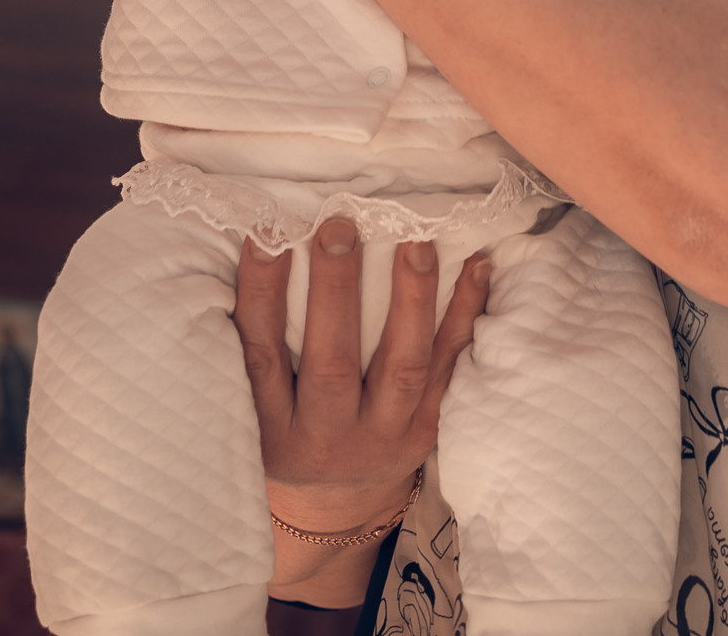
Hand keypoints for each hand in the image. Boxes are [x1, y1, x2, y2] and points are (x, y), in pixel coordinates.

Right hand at [238, 221, 487, 606]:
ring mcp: (384, 436)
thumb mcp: (250, 408)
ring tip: (415, 241)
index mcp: (270, 429)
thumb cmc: (286, 428)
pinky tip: (476, 264)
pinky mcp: (428, 429)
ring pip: (402, 367)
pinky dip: (466, 314)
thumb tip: (259, 243)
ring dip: (411, 300)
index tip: (265, 232)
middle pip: (333, 364)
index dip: (260, 294)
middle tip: (339, 226)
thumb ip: (251, 345)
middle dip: (336, 291)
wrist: (337, 502)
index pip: (261, 356)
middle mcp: (326, 438)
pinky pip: (451, 368)